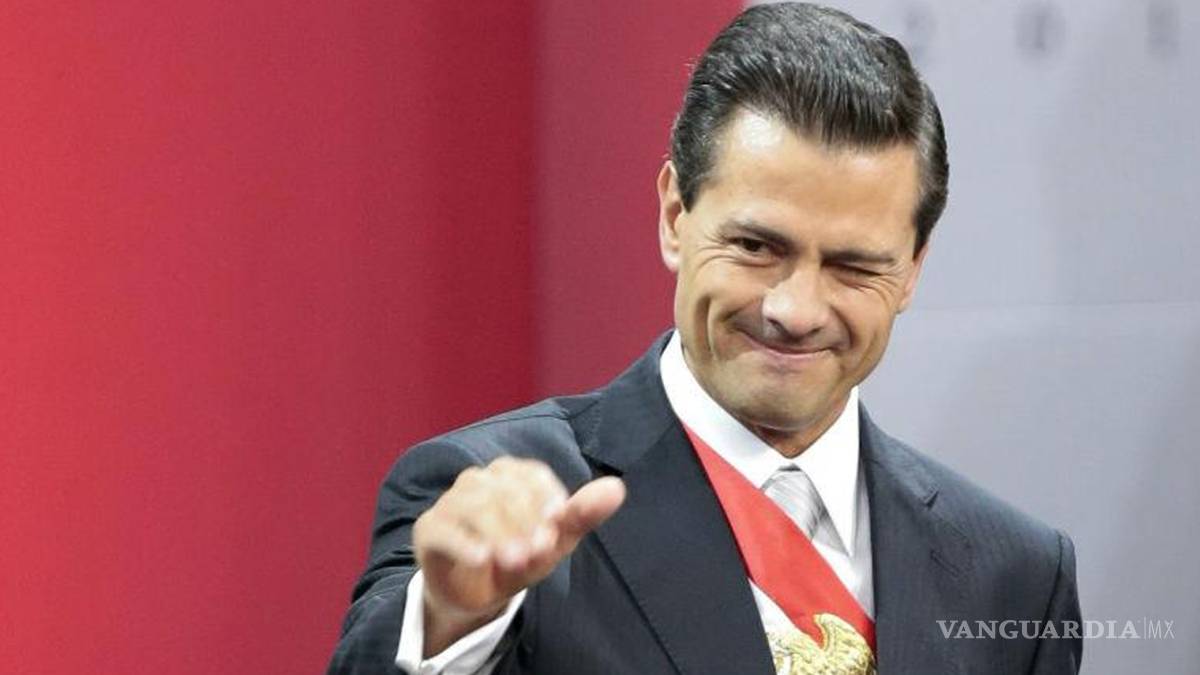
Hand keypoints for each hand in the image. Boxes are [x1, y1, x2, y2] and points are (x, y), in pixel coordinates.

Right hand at [412, 456, 625, 654]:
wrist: (475, 595)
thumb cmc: (518, 558)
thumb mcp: (553, 542)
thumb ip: (581, 514)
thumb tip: (617, 487)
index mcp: (511, 476)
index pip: (531, 475)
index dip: (545, 498)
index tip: (556, 526)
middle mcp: (479, 481)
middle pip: (504, 491)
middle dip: (524, 521)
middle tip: (540, 551)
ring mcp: (450, 503)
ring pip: (474, 505)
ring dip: (499, 532)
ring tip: (517, 560)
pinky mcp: (429, 529)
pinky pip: (444, 529)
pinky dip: (464, 543)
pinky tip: (483, 559)